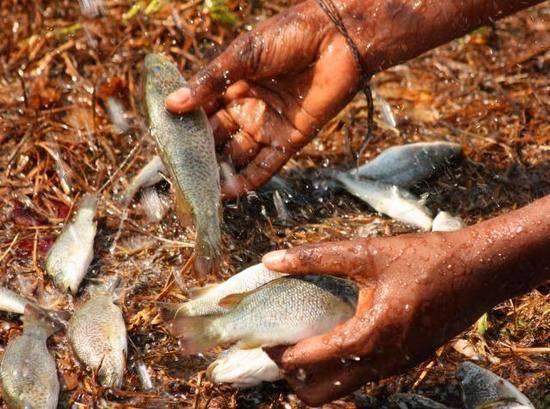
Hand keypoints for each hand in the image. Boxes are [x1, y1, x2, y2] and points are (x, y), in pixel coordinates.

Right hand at [165, 0, 360, 197]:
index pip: (201, 114)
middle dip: (200, 156)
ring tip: (199, 190)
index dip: (184, 130)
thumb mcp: (243, 56)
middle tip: (179, 176)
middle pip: (217, 139)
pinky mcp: (289, 140)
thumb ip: (210, 83)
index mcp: (232, 87)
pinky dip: (249, 180)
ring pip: (238, 155)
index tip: (164, 148)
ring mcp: (267, 126)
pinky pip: (266, 165)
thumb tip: (171, 104)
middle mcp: (246, 109)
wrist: (337, 38)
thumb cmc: (289, 36)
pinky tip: (229, 193)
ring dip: (220, 172)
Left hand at [260, 196, 549, 404]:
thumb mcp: (368, 253)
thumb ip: (316, 257)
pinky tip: (335, 335)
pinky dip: (340, 366)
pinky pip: (363, 376)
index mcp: (370, 336)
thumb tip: (271, 259)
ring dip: (316, 373)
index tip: (262, 335)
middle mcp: (382, 362)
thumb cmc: (426, 259)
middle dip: (293, 376)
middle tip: (280, 344)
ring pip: (343, 388)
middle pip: (321, 393)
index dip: (279, 351)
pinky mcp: (407, 361)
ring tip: (301, 340)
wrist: (480, 271)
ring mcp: (397, 366)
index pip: (310, 360)